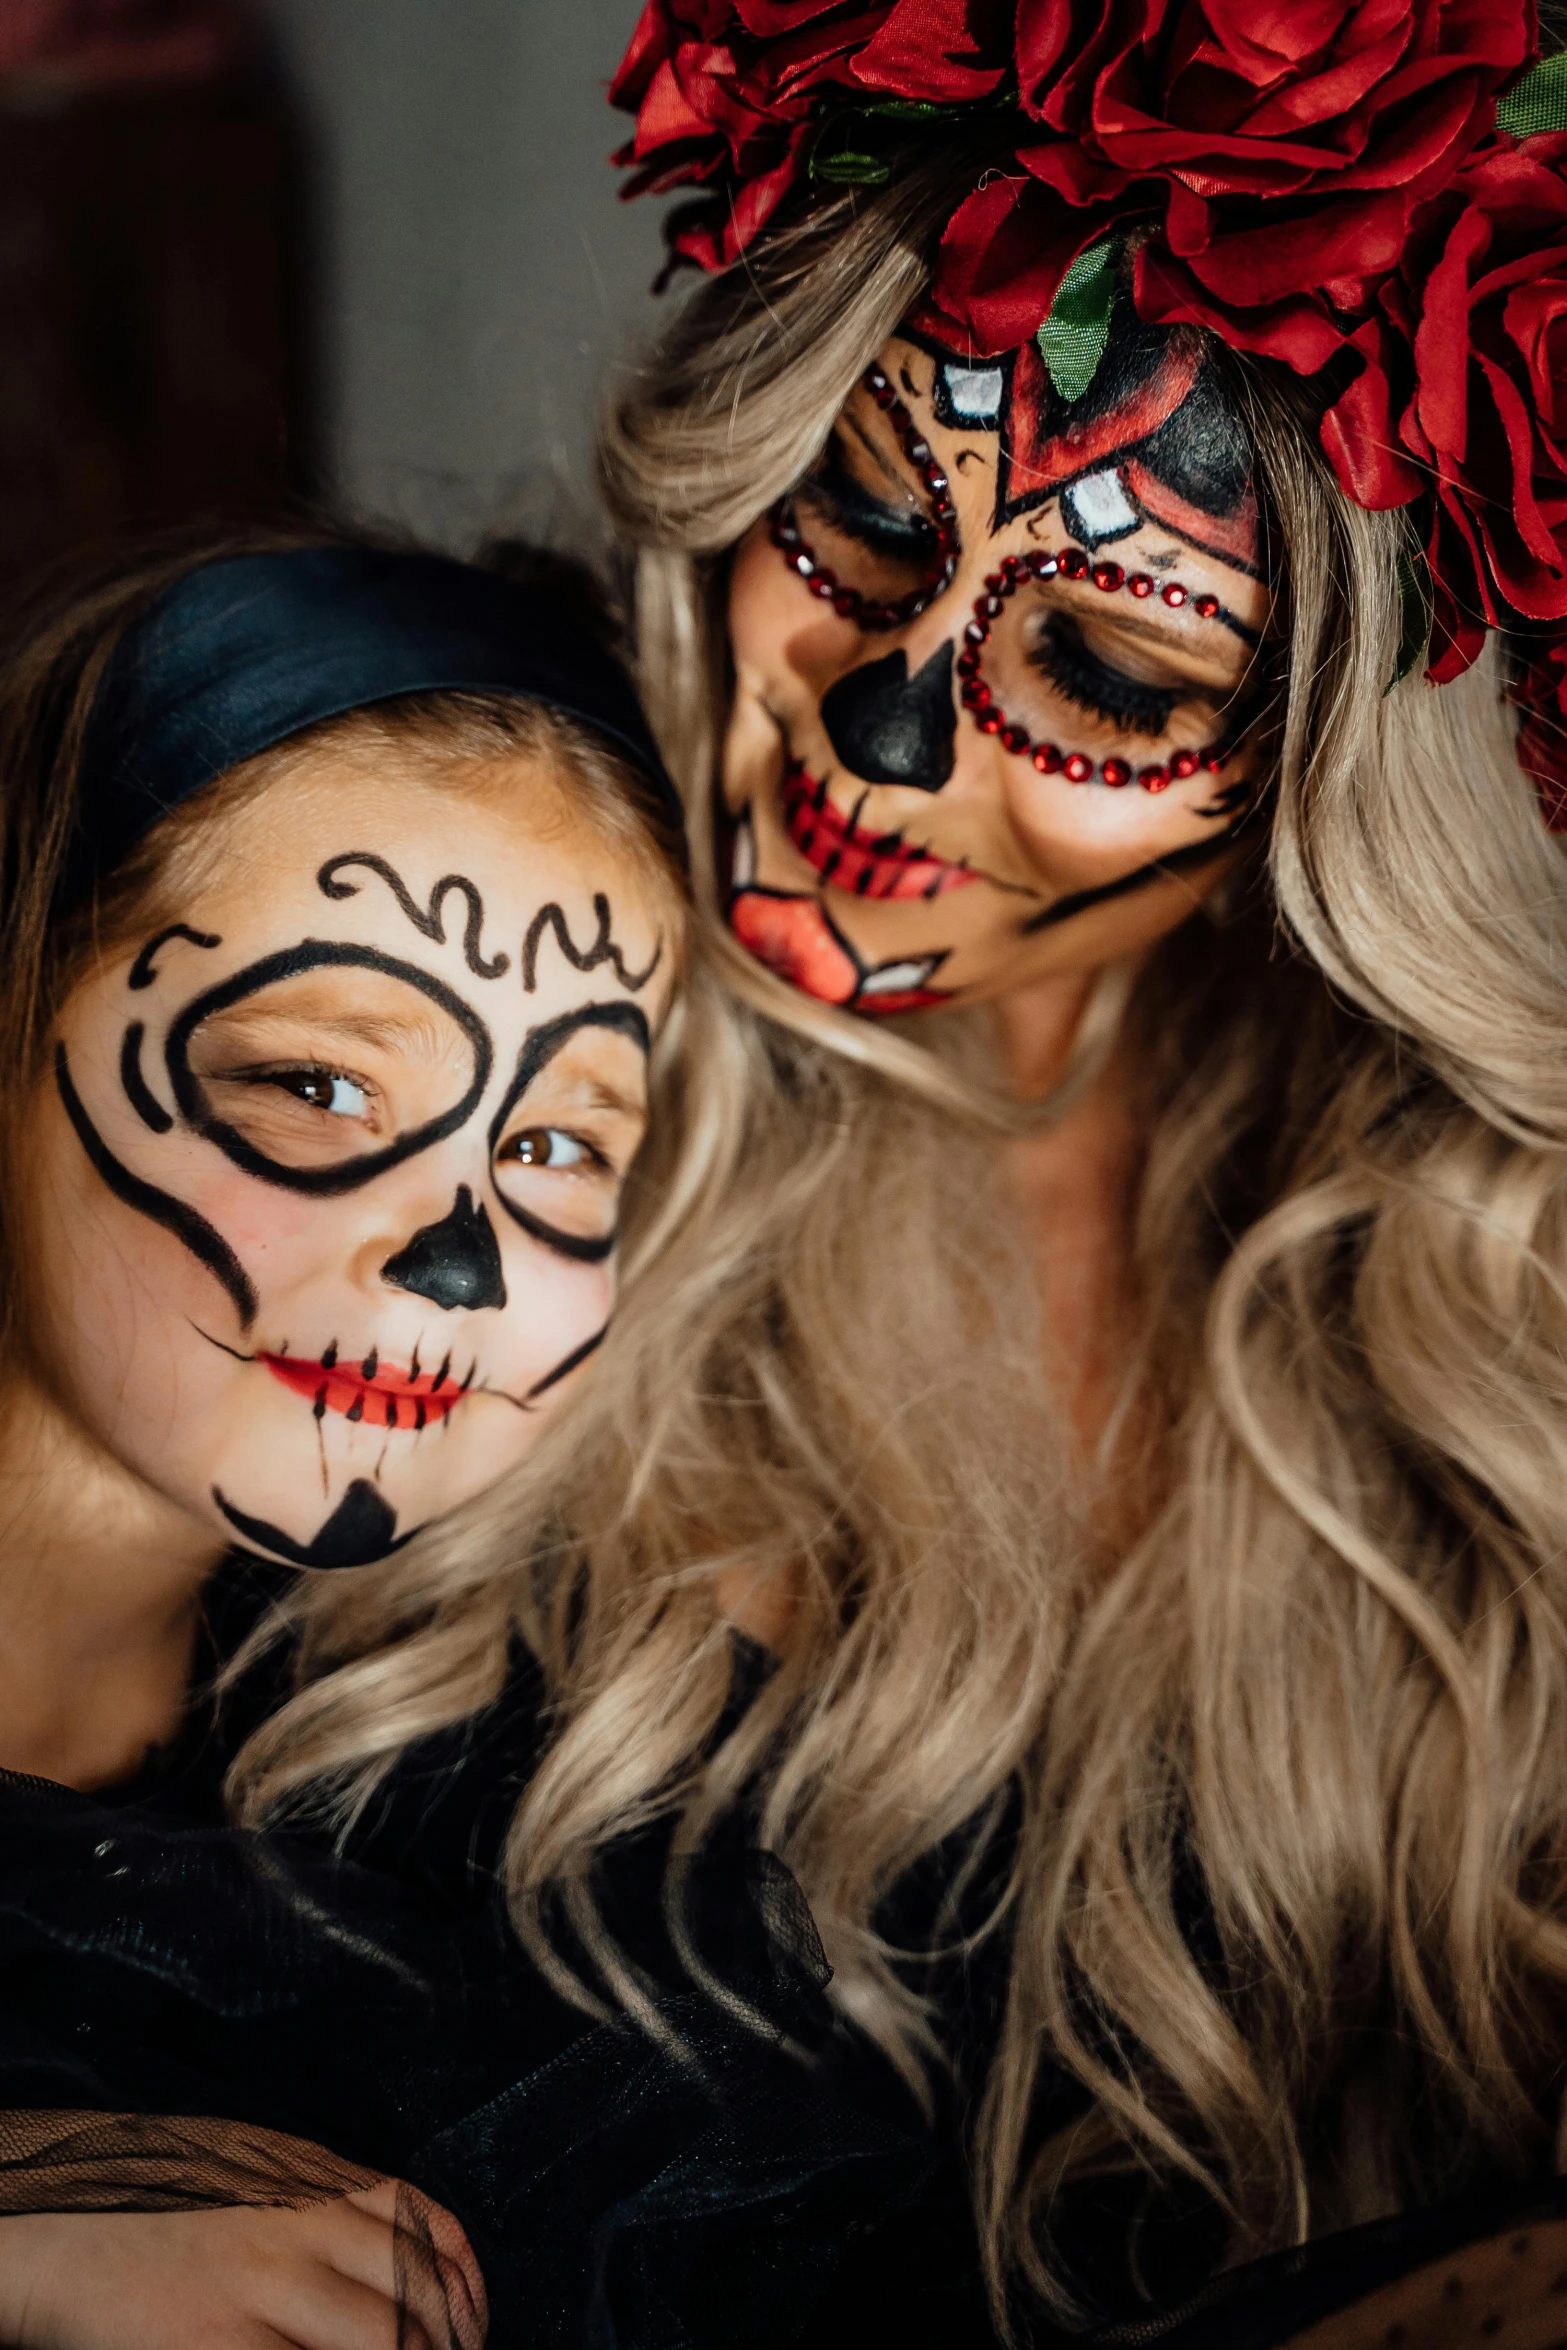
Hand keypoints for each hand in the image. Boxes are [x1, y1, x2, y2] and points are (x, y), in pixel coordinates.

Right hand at [0, 2178, 486, 2349]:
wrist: (60, 2233)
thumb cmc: (156, 2208)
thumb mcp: (258, 2174)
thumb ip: (328, 2204)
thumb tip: (404, 2253)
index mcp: (311, 2181)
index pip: (423, 2226)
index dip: (464, 2285)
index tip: (473, 2324)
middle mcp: (298, 2226)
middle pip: (413, 2290)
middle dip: (441, 2343)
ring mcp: (262, 2289)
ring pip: (380, 2337)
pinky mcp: (220, 2344)